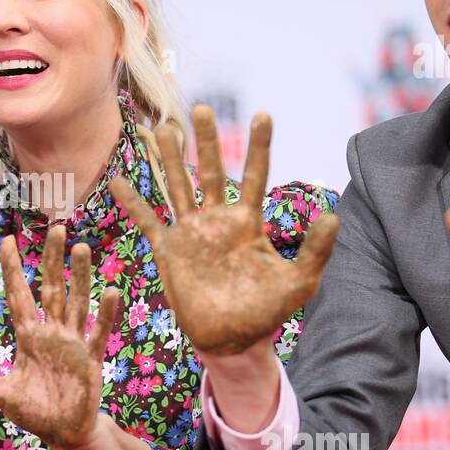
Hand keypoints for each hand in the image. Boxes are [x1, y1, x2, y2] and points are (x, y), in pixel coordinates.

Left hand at [0, 225, 121, 449]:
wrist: (64, 433)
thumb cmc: (34, 411)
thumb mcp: (0, 393)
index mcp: (28, 336)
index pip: (19, 295)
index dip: (13, 269)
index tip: (8, 239)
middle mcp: (52, 332)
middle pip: (52, 288)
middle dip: (53, 260)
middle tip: (56, 228)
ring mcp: (73, 343)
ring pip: (76, 302)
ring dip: (80, 277)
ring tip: (81, 248)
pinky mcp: (90, 359)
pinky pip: (98, 332)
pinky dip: (105, 314)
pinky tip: (110, 291)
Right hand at [108, 104, 338, 356]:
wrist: (231, 340)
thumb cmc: (266, 313)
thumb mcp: (299, 283)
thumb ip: (315, 250)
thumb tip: (333, 215)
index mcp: (249, 223)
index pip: (256, 176)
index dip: (259, 146)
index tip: (262, 114)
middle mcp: (218, 220)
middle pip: (213, 172)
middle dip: (207, 141)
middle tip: (202, 108)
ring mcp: (191, 233)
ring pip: (179, 187)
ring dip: (171, 160)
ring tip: (164, 129)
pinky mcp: (169, 250)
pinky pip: (147, 221)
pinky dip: (132, 202)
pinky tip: (116, 181)